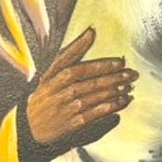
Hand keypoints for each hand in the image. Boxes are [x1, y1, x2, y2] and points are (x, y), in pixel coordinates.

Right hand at [23, 28, 133, 156]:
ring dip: (115, 92)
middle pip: (90, 83)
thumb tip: (91, 31)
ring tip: (130, 86)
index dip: (101, 65)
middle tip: (132, 74)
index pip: (77, 67)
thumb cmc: (44, 98)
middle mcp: (58, 93)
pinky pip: (95, 113)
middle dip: (114, 78)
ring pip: (95, 97)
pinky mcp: (72, 124)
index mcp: (52, 78)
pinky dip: (111, 107)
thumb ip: (71, 53)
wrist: (29, 130)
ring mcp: (65, 109)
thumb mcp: (49, 74)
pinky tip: (123, 102)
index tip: (119, 62)